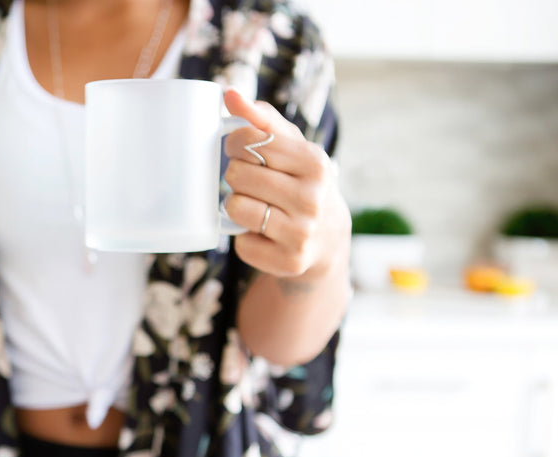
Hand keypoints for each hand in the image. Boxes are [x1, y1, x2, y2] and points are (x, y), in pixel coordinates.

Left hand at [222, 89, 349, 280]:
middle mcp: (312, 198)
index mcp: (314, 162)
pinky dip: (244, 237)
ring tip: (254, 205)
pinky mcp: (289, 261)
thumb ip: (262, 119)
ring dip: (236, 205)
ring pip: (235, 207)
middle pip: (237, 174)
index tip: (239, 148)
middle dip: (236, 175)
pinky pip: (241, 243)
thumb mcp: (292, 147)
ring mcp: (302, 232)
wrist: (328, 239)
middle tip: (250, 181)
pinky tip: (263, 233)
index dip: (235, 143)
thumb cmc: (301, 183)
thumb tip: (229, 94)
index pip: (250, 141)